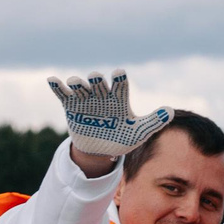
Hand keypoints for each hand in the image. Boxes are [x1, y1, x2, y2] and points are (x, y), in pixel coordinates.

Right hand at [47, 71, 172, 158]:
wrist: (100, 150)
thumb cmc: (122, 137)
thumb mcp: (138, 132)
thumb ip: (154, 122)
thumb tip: (171, 112)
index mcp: (118, 99)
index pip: (120, 86)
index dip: (119, 79)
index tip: (119, 73)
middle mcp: (101, 95)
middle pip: (98, 84)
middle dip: (97, 80)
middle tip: (96, 78)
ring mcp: (85, 99)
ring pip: (81, 87)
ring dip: (78, 83)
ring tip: (76, 82)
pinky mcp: (70, 106)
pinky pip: (63, 94)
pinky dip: (57, 87)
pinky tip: (52, 80)